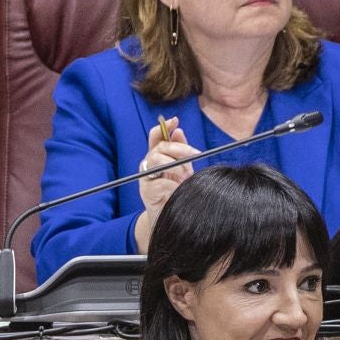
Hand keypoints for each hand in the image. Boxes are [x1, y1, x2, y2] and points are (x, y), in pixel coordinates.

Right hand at [133, 116, 198, 251]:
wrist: (169, 218)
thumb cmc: (177, 192)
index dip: (164, 127)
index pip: (156, 136)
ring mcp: (145, 177)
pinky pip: (161, 182)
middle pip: (159, 148)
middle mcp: (148, 164)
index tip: (175, 121)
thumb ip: (180, 151)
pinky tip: (179, 190)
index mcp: (157, 156)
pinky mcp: (146, 191)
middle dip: (178, 148)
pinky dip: (173, 185)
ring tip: (185, 176)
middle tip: (194, 154)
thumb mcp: (182, 169)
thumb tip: (178, 131)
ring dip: (175, 166)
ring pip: (157, 161)